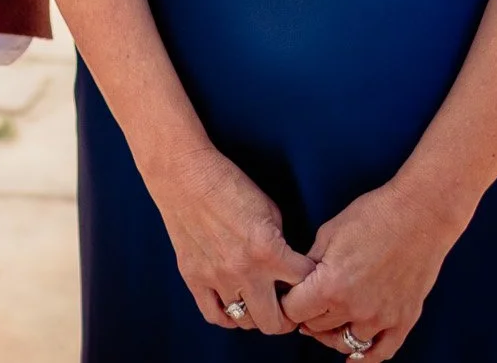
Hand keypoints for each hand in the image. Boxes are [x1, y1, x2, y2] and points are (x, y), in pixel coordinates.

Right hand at [144, 147, 317, 336]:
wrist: (184, 174)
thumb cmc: (229, 184)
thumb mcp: (269, 209)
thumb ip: (281, 244)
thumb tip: (287, 268)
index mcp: (268, 251)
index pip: (305, 286)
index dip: (312, 283)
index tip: (307, 280)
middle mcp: (243, 271)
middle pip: (275, 322)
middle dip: (288, 316)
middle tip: (288, 305)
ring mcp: (216, 278)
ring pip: (245, 321)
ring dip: (257, 313)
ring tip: (261, 301)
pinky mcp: (193, 278)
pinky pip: (214, 315)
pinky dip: (229, 316)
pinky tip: (235, 304)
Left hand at [280, 182, 468, 358]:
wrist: (420, 215)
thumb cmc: (373, 216)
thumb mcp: (328, 233)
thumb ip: (310, 264)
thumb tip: (296, 282)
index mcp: (330, 286)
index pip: (294, 311)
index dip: (287, 301)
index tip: (289, 294)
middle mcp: (355, 308)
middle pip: (316, 328)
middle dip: (308, 315)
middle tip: (307, 303)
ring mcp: (381, 318)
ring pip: (345, 343)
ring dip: (333, 333)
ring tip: (329, 320)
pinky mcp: (404, 320)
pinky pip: (382, 352)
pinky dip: (366, 358)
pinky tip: (353, 357)